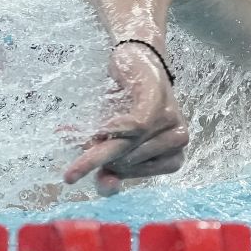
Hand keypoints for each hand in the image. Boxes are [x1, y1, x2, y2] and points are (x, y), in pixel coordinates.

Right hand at [63, 43, 187, 195]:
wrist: (132, 61)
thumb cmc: (122, 107)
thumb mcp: (114, 143)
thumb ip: (112, 167)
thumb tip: (107, 188)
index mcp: (172, 151)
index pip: (142, 174)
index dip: (117, 174)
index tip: (103, 179)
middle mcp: (178, 137)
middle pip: (132, 161)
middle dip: (102, 160)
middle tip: (72, 173)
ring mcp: (171, 118)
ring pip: (131, 145)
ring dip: (103, 142)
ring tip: (94, 130)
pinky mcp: (157, 100)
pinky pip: (138, 125)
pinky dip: (117, 129)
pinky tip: (102, 129)